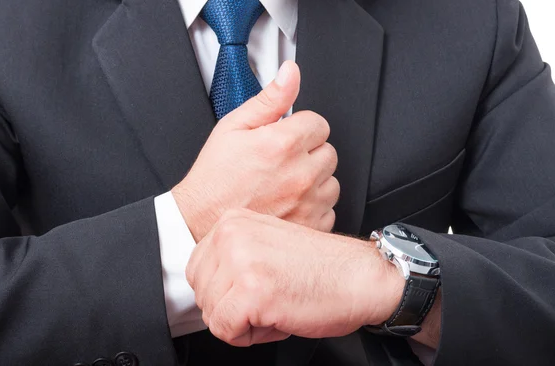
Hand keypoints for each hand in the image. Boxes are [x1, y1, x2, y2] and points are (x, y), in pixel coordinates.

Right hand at [172, 61, 338, 241]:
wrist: (201, 219)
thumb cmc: (215, 176)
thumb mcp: (234, 126)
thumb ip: (270, 98)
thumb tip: (291, 73)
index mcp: (283, 144)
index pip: (319, 124)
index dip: (300, 128)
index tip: (286, 138)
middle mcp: (300, 174)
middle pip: (329, 152)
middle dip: (309, 153)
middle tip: (282, 161)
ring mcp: (307, 203)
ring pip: (331, 182)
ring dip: (315, 180)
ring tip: (285, 183)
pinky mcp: (308, 226)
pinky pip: (328, 211)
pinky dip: (314, 208)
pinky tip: (290, 203)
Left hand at [186, 208, 405, 346]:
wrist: (361, 278)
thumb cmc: (321, 268)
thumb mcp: (264, 245)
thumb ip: (230, 255)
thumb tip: (203, 283)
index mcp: (232, 221)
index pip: (196, 269)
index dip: (224, 291)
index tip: (254, 289)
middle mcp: (231, 234)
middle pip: (200, 293)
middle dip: (231, 307)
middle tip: (269, 298)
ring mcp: (240, 261)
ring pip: (211, 314)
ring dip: (243, 322)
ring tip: (276, 304)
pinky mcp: (251, 291)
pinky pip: (225, 330)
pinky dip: (251, 336)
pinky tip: (279, 316)